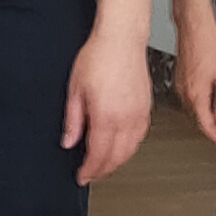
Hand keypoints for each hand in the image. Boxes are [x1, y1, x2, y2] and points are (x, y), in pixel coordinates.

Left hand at [63, 24, 154, 182]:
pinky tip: (121, 146)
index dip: (89, 170)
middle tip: (90, 173)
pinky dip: (130, 147)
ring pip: (131, 150)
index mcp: (106, 116)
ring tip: (103, 163)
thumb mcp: (75, 89)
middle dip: (103, 170)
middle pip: (117, 157)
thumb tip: (69, 141)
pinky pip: (140, 137)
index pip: (98, 155)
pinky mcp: (147, 108)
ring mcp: (139, 114)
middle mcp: (126, 119)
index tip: (82, 176)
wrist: (121, 39)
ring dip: (117, 161)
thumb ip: (73, 120)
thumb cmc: (98, 57)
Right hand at [174, 19, 215, 149]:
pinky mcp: (180, 78)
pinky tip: (208, 103)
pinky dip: (199, 106)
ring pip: (193, 110)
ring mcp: (180, 85)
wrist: (194, 26)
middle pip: (197, 119)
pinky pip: (189, 99)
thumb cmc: (209, 46)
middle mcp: (185, 93)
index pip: (206, 125)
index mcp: (196, 95)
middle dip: (210, 129)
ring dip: (205, 118)